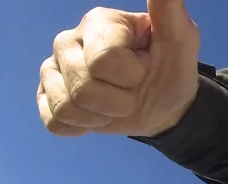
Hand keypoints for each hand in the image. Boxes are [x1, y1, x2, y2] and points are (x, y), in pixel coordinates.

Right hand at [37, 0, 200, 136]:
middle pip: (83, 89)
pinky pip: (55, 122)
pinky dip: (83, 128)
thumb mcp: (181, 38)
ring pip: (68, 107)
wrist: (162, 105)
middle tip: (133, 90)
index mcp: (98, 21)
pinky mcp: (46, 96)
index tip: (145, 67)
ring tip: (116, 103)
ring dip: (102, 116)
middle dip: (119, 101)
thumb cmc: (170, 68)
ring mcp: (52, 68)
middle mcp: (67, 40)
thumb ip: (168, 7)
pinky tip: (97, 114)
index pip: (104, 61)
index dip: (132, 76)